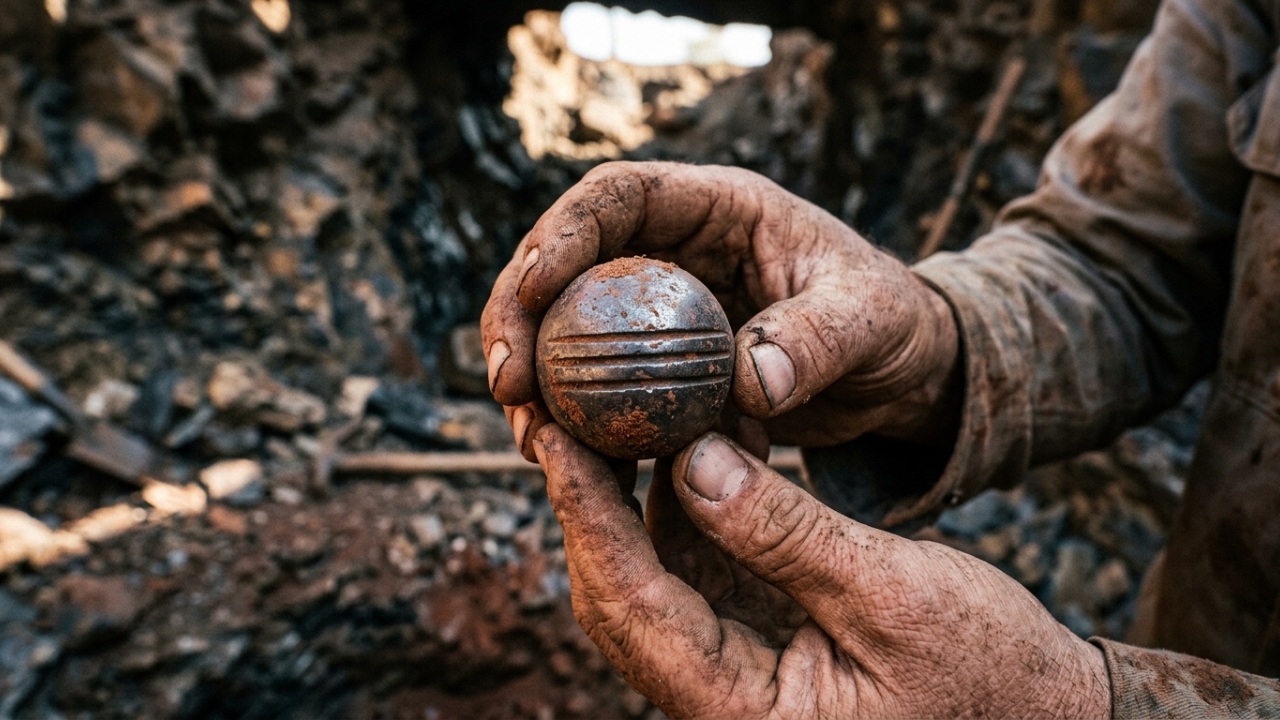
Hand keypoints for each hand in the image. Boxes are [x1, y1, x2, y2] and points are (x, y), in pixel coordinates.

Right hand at [481, 162, 962, 458]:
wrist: (902, 374)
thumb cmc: (893, 324)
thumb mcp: (870, 320)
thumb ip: (816, 339)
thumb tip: (750, 380)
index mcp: (718, 208)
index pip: (621, 195)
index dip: (564, 232)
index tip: (535, 290)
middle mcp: (675, 250)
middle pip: (567, 262)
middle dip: (520, 315)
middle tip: (507, 383)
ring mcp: (660, 311)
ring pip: (568, 329)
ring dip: (535, 379)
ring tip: (527, 437)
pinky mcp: (660, 367)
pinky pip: (601, 387)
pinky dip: (577, 422)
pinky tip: (562, 464)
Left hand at [534, 423, 1111, 718]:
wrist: (1042, 716)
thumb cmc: (989, 675)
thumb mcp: (892, 594)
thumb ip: (785, 534)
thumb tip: (692, 458)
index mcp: (742, 715)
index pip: (634, 605)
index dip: (588, 516)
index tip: (555, 437)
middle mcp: (719, 700)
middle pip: (619, 596)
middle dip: (589, 504)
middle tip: (564, 412)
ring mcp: (733, 669)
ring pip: (647, 577)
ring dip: (631, 498)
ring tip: (618, 409)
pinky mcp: (755, 636)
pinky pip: (694, 567)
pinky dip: (686, 504)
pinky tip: (693, 439)